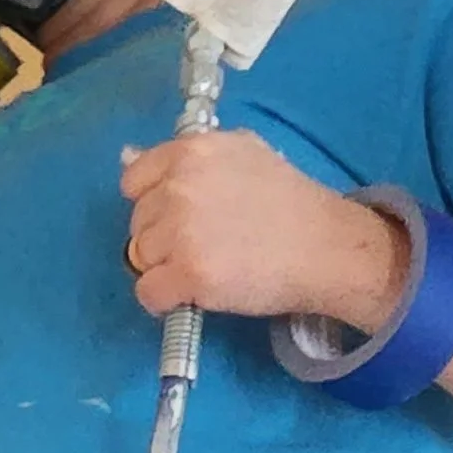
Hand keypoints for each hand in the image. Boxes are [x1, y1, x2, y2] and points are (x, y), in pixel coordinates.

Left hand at [119, 130, 411, 326]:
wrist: (323, 246)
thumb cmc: (288, 200)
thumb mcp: (242, 153)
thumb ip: (187, 157)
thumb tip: (128, 156)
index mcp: (191, 152)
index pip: (134, 179)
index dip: (153, 203)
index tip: (177, 217)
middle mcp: (180, 186)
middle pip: (138, 223)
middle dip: (162, 238)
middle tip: (203, 246)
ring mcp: (182, 231)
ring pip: (140, 258)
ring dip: (165, 269)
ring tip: (205, 268)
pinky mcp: (190, 273)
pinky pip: (148, 293)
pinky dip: (164, 300)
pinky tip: (190, 294)